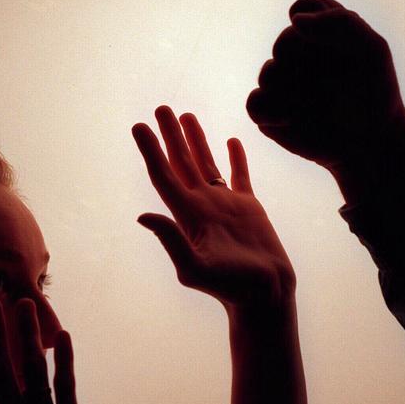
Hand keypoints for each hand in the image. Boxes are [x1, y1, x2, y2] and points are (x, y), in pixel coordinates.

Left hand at [133, 106, 294, 313]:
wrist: (265, 295)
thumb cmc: (232, 287)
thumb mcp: (196, 268)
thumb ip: (171, 241)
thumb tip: (142, 216)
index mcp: (187, 215)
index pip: (163, 175)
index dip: (150, 150)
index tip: (139, 126)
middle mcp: (202, 205)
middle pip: (181, 163)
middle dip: (170, 136)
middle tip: (161, 108)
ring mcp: (224, 204)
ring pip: (206, 164)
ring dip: (195, 140)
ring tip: (186, 116)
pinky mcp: (248, 207)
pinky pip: (238, 175)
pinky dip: (234, 157)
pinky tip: (230, 141)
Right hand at [246, 0, 404, 167]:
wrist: (368, 143)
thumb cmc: (373, 95)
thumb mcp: (371, 50)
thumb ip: (339, 22)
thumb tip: (294, 20)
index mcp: (320, 34)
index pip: (304, 12)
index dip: (318, 29)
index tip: (341, 48)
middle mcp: (297, 57)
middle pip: (283, 44)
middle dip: (308, 63)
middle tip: (334, 84)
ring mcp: (280, 86)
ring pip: (268, 74)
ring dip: (295, 91)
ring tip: (318, 105)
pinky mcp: (269, 114)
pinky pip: (254, 104)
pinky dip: (272, 111)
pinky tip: (293, 119)